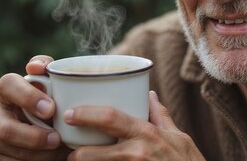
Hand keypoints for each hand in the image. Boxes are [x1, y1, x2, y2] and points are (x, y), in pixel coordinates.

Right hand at [0, 55, 70, 159]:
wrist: (33, 139)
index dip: (28, 96)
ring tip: (58, 151)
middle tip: (57, 139)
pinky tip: (46, 158)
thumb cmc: (45, 108)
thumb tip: (36, 66)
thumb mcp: (49, 91)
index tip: (50, 109)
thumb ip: (47, 74)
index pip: (8, 84)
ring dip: (39, 154)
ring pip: (11, 151)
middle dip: (35, 137)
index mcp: (6, 90)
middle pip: (7, 129)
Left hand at [66, 91, 204, 160]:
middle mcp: (138, 152)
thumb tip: (149, 94)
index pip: (111, 118)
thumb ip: (161, 116)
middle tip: (67, 149)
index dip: (86, 115)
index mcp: (147, 133)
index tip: (69, 114)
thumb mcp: (179, 137)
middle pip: (95, 152)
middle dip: (76, 152)